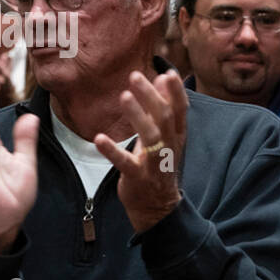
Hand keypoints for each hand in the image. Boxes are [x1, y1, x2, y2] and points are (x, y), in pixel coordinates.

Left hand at [94, 69, 186, 233]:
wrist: (157, 206)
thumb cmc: (158, 165)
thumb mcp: (165, 135)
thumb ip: (162, 107)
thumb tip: (163, 77)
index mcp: (176, 136)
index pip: (181, 110)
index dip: (176, 92)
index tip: (167, 72)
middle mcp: (169, 147)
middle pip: (164, 118)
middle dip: (150, 96)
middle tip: (134, 76)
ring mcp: (155, 163)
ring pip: (150, 136)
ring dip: (137, 115)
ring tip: (123, 96)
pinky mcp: (137, 177)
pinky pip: (125, 163)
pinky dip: (112, 151)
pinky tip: (99, 138)